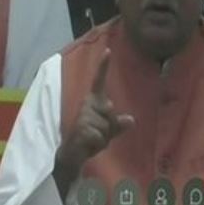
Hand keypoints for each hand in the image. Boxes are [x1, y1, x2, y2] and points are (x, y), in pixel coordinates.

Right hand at [56, 48, 134, 173]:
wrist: (72, 154)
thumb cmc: (90, 138)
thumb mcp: (108, 132)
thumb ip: (118, 125)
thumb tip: (131, 120)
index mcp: (93, 101)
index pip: (99, 81)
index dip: (103, 66)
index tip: (108, 50)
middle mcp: (87, 104)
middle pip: (111, 112)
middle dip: (109, 128)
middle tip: (97, 134)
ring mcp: (83, 115)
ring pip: (107, 126)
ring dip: (104, 138)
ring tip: (92, 140)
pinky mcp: (81, 128)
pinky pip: (101, 137)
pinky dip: (98, 144)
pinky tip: (89, 145)